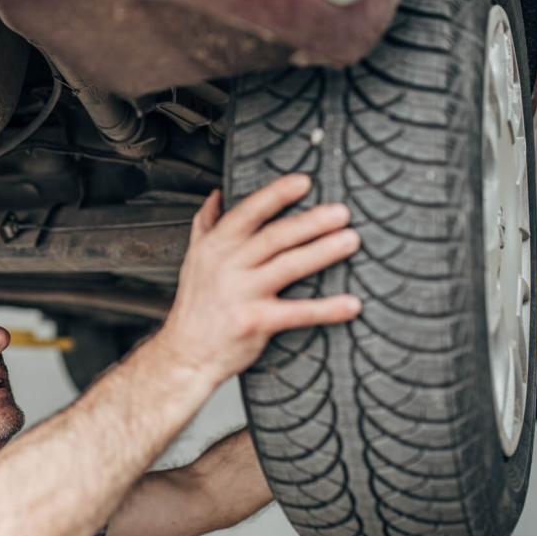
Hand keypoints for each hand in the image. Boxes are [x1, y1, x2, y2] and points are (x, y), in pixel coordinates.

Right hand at [153, 174, 361, 386]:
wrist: (185, 354)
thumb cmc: (195, 308)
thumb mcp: (194, 259)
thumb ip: (206, 224)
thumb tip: (217, 194)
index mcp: (216, 246)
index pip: (248, 212)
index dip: (276, 195)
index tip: (303, 181)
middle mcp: (227, 265)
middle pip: (275, 236)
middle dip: (311, 221)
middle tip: (341, 211)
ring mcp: (241, 293)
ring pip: (289, 266)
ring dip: (323, 252)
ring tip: (351, 240)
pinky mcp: (255, 322)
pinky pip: (297, 313)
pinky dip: (327, 309)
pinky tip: (351, 304)